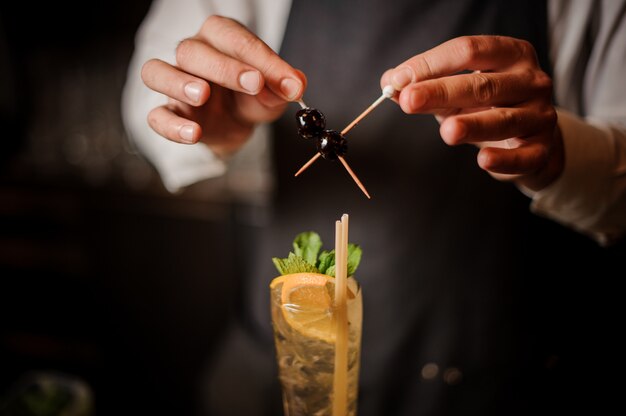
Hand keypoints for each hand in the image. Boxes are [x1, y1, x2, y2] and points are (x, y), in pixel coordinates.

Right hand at [141, 15, 305, 158]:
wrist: (234, 125)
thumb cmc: (251, 97)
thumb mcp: (272, 93)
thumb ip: (282, 88)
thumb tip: (296, 86)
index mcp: (220, 38)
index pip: (234, 39)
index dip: (261, 58)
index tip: (285, 80)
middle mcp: (192, 53)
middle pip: (192, 50)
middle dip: (224, 68)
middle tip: (254, 84)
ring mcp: (174, 82)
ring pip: (157, 72)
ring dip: (179, 82)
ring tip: (203, 95)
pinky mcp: (169, 111)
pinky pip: (156, 115)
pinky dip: (171, 125)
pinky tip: (193, 133)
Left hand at [381, 36, 562, 190]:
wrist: (528, 138)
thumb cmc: (487, 105)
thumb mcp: (455, 90)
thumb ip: (424, 84)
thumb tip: (390, 82)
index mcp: (510, 54)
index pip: (469, 51)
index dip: (432, 64)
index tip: (399, 80)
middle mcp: (530, 80)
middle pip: (483, 84)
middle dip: (442, 92)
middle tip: (408, 101)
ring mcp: (540, 115)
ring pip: (504, 119)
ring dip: (473, 125)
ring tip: (447, 131)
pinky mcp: (541, 149)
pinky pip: (523, 156)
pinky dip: (504, 159)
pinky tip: (483, 160)